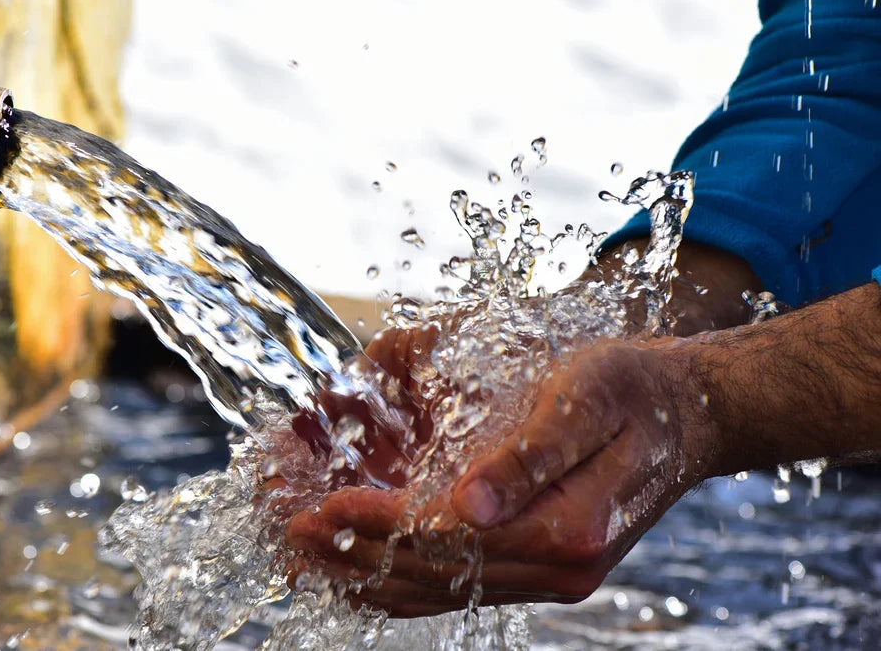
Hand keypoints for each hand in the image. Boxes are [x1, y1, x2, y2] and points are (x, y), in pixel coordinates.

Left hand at [286, 338, 717, 616]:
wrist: (690, 414)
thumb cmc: (635, 391)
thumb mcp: (586, 402)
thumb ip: (528, 458)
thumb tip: (466, 505)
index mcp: (567, 530)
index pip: (449, 541)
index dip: (381, 527)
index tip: (322, 508)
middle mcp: (556, 569)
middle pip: (436, 576)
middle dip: (358, 554)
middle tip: (292, 534)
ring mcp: (549, 575)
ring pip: (441, 591)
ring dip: (371, 574)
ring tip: (310, 554)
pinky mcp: (540, 565)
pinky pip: (459, 585)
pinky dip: (405, 579)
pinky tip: (366, 566)